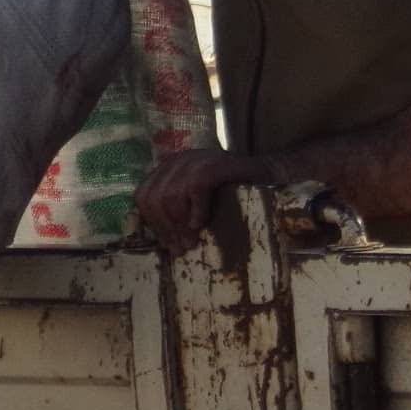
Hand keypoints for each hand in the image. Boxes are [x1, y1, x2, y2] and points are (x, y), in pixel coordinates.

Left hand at [136, 150, 275, 251]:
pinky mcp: (213, 164)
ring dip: (180, 225)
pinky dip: (196, 210)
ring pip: (170, 196)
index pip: (143, 196)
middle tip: (180, 249)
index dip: (153, 224)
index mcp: (169, 168)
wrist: (267, 175)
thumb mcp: (198, 201)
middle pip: (153, 198)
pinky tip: (201, 225)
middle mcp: (178, 161)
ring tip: (191, 243)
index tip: (167, 245)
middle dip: (165, 228)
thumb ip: (178, 212)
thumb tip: (166, 242)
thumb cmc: (233, 194)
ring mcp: (195, 160)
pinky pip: (195, 189)